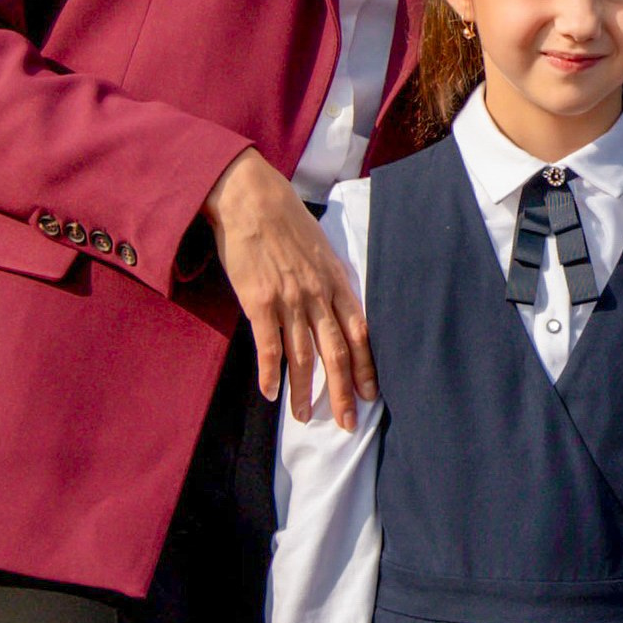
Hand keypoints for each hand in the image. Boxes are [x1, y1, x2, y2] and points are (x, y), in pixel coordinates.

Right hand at [202, 147, 376, 422]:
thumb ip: (330, 279)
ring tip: (301, 416)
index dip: (367, 368)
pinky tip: (271, 394)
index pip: (360, 334)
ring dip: (303, 391)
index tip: (371, 395)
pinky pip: (269, 345)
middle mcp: (318, 295)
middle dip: (343, 393)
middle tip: (346, 423)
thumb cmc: (285, 220)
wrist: (250, 198)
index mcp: (336, 282)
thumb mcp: (321, 248)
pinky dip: (270, 373)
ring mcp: (289, 300)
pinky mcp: (259, 301)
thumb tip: (338, 304)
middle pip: (337, 353)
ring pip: (303, 357)